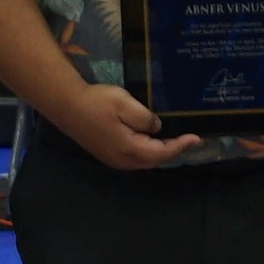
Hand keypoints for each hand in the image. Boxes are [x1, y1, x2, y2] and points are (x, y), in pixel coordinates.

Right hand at [58, 83, 199, 173]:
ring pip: (145, 161)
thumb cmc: (96, 102)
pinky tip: (153, 142)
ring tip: (176, 141)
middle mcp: (123, 160)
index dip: (181, 146)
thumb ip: (145, 118)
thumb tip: (157, 128)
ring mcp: (114, 160)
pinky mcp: (108, 155)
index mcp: (129, 148)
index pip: (163, 152)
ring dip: (161, 153)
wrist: (67, 105)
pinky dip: (149, 152)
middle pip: (155, 161)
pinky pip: (135, 159)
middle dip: (173, 151)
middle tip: (189, 139)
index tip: (196, 138)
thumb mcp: (124, 103)